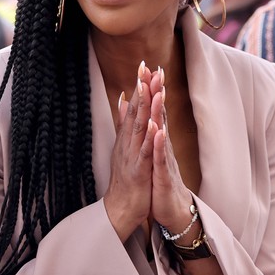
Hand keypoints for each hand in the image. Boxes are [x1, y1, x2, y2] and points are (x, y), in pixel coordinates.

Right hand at [103, 61, 158, 239]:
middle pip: (135, 111)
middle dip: (142, 89)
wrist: (119, 209)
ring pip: (140, 128)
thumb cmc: (125, 178)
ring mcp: (132, 156)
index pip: (133, 107)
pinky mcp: (138, 171)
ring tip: (152, 88)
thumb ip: (123, 122)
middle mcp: (127, 143)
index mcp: (127, 137)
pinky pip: (145, 153)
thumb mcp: (124, 146)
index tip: (145, 65)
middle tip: (146, 67)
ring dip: (146, 108)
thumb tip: (121, 99)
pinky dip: (150, 139)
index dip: (140, 86)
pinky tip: (155, 125)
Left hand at [149, 69, 195, 234]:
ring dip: (160, 112)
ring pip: (162, 132)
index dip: (152, 90)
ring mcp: (165, 159)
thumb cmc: (162, 182)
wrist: (173, 210)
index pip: (155, 110)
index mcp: (159, 141)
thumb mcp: (154, 154)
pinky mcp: (164, 175)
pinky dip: (159, 143)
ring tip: (158, 92)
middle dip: (158, 93)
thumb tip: (149, 115)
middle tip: (156, 69)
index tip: (147, 67)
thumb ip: (151, 134)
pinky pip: (160, 157)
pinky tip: (159, 130)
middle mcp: (164, 145)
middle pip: (161, 115)